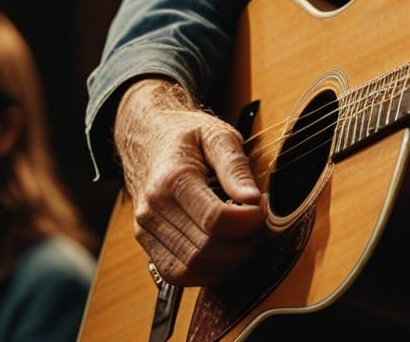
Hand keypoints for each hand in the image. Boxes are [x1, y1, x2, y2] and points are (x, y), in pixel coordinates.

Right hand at [113, 77, 265, 285]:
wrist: (148, 138)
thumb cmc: (187, 135)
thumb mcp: (217, 135)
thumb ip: (235, 166)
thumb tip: (253, 198)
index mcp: (173, 179)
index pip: (215, 219)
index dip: (248, 221)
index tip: (264, 207)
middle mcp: (153, 210)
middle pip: (204, 249)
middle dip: (242, 245)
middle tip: (261, 225)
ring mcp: (145, 230)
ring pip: (190, 269)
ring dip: (227, 263)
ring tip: (247, 239)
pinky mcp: (147, 244)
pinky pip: (177, 274)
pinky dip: (206, 272)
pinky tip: (226, 252)